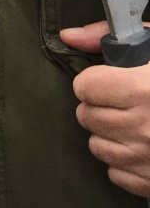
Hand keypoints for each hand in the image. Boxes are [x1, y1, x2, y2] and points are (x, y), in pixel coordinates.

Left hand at [61, 20, 149, 195]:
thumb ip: (107, 38)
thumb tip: (69, 37)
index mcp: (143, 90)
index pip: (84, 87)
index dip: (94, 81)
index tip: (108, 81)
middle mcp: (145, 127)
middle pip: (87, 117)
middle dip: (99, 107)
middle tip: (122, 102)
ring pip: (98, 147)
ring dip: (110, 135)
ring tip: (134, 123)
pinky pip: (118, 174)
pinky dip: (126, 162)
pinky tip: (143, 146)